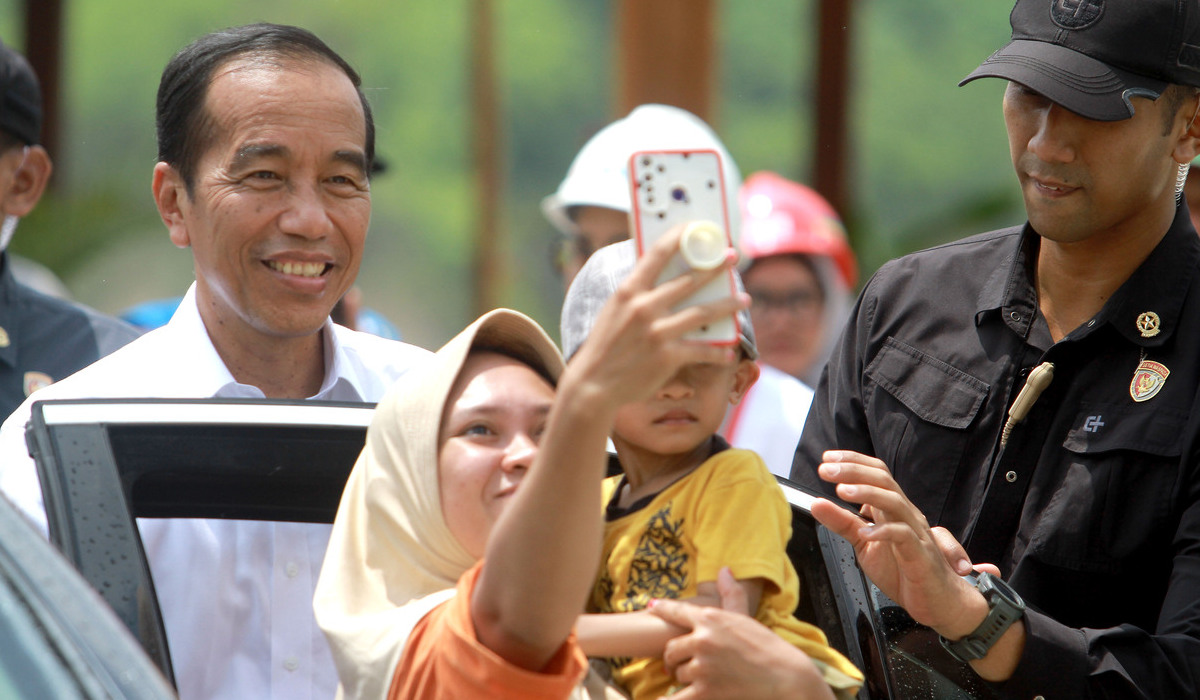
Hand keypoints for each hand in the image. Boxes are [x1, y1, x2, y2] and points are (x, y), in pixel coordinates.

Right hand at [564, 225, 748, 410]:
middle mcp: (644, 308)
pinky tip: (729, 351)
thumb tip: (659, 273)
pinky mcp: (667, 357)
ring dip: (728, 304)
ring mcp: (657, 332)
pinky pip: (702, 350)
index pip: (657, 254)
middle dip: (716, 266)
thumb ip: (636, 293)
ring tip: (744, 300)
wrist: (593, 384)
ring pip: (703, 313)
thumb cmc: (606, 345)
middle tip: (733, 257)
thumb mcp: (613, 310)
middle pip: (689, 280)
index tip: (696, 228)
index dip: (679, 236)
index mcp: (628, 291)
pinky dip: (718, 351)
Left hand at [647, 568, 834, 699]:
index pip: (676, 611)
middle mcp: (702, 639)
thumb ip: (731, 594)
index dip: (662, 610)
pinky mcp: (705, 692)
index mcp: (711, 618)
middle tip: (678, 664)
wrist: (785, 677)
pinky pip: (675, 698)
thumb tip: (723, 570)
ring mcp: (702, 666)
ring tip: (699, 679)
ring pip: (678, 673)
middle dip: (674, 658)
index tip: (650, 608)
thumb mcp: (747, 617)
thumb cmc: (768, 647)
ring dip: (684, 678)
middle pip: (672, 649)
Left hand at [809, 451, 990, 637]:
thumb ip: (842, 523)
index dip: (852, 462)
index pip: (876, 474)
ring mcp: (915, 532)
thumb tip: (816, 503)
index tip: (827, 459)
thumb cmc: (904, 571)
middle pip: (883, 480)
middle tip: (826, 469)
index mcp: (892, 509)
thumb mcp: (863, 545)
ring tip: (841, 491)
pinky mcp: (920, 554)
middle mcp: (905, 514)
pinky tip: (865, 533)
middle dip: (853, 471)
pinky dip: (883, 532)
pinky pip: (904, 536)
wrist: (938, 601)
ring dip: (866, 493)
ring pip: (894, 502)